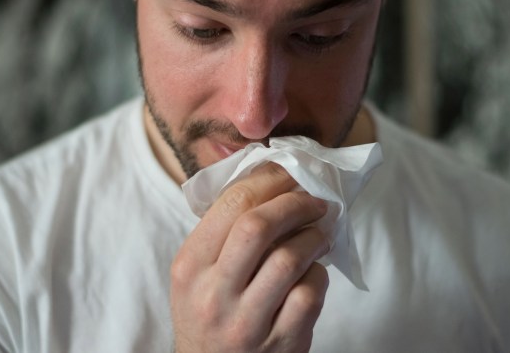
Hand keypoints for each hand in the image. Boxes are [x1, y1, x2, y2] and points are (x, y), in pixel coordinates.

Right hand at [171, 162, 329, 352]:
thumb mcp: (196, 272)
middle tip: (314, 200)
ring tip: (319, 232)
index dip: (269, 180)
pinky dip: (318, 274)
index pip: (231, 204)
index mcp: (190, 266)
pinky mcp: (280, 343)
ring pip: (289, 259)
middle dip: (295, 203)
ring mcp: (246, 322)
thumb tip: (272, 181)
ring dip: (313, 237)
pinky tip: (313, 271)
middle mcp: (213, 294)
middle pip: (258, 226)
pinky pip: (310, 294)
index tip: (289, 174)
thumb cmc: (208, 312)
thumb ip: (224, 231)